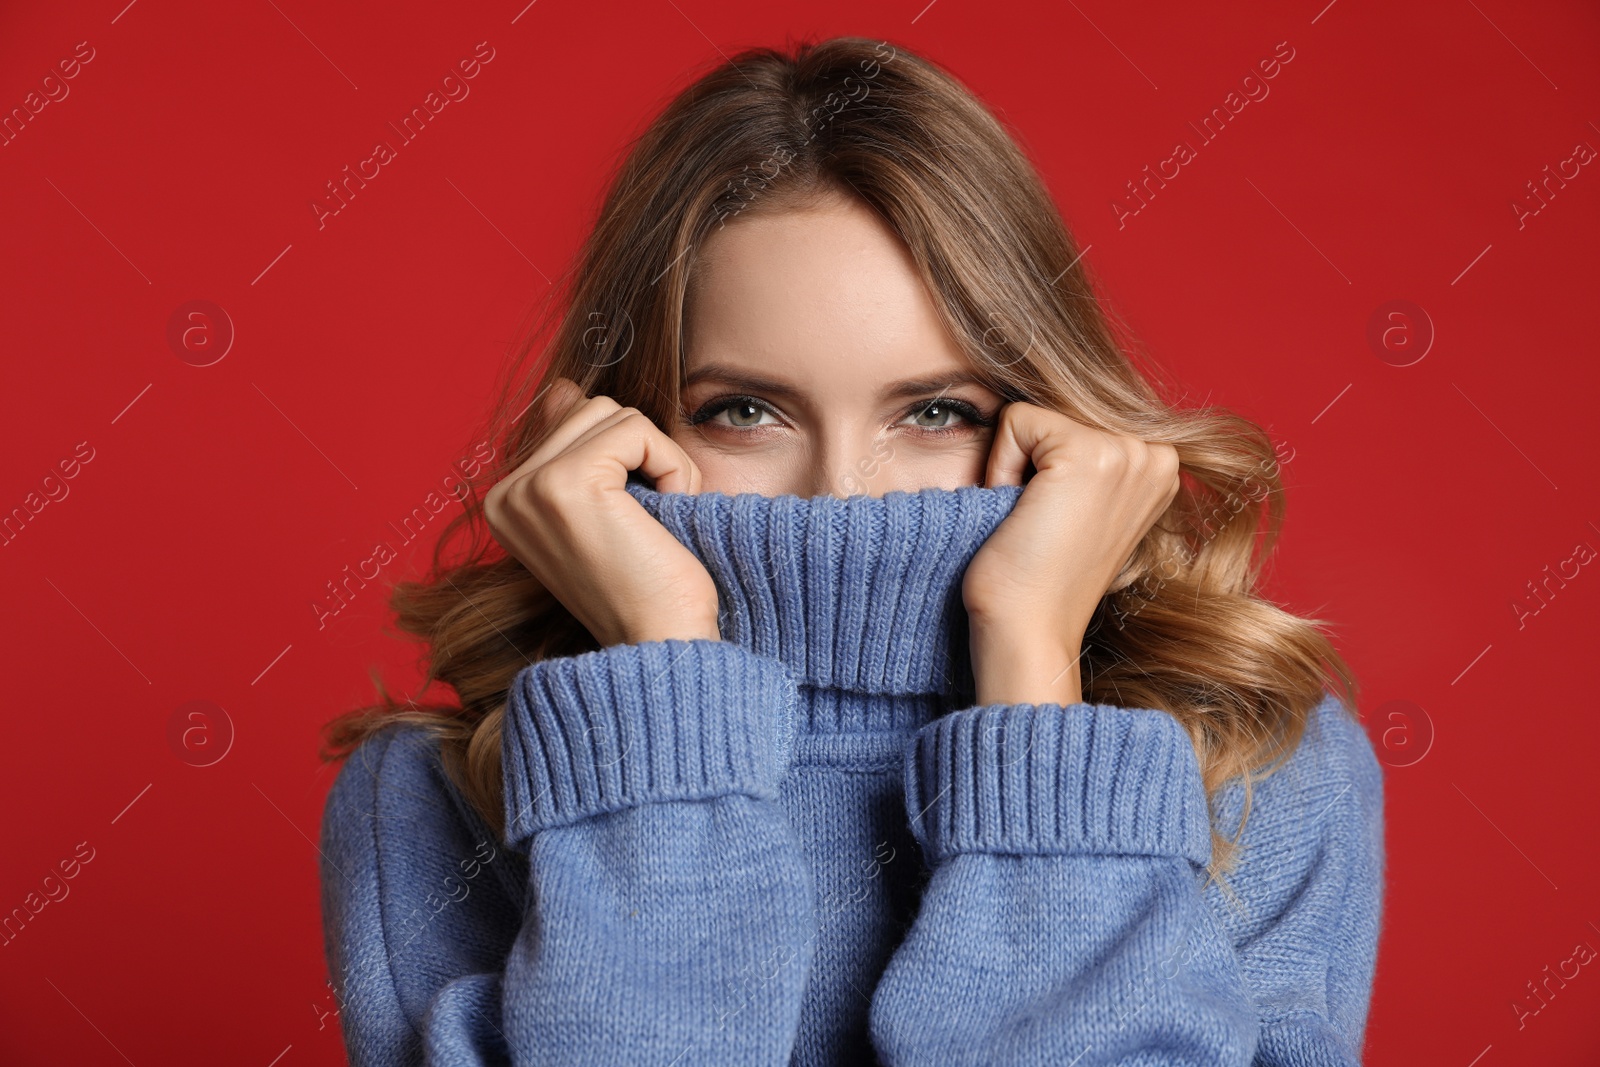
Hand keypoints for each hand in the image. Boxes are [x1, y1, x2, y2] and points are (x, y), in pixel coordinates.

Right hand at [484, 377, 721, 647]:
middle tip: (649, 523)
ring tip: (654, 522)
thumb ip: (579, 447)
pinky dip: (672, 469)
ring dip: (659, 462)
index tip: (629, 527)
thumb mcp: (606, 510)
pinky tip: (663, 516)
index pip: (575, 422)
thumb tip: (564, 387)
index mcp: (507, 501)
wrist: (663, 646)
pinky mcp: (566, 483)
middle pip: (592, 409)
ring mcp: (530, 488)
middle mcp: (506, 494)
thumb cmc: (648, 588)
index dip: (625, 463)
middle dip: (641, 456)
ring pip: (615, 413)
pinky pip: (638, 430)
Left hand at [962, 401, 1180, 705]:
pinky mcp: (1088, 451)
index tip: (1057, 525)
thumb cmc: (1043, 580)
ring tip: (1033, 522)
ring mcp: (1128, 452)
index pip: (1073, 424)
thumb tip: (1063, 412)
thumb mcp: (1083, 511)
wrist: (1029, 629)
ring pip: (1036, 418)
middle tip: (1042, 526)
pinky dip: (1000, 465)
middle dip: (1032, 465)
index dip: (1046, 470)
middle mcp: (1157, 455)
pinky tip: (1019, 514)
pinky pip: (1015, 421)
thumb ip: (1090, 466)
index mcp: (1160, 468)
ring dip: (1016, 468)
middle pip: (1056, 415)